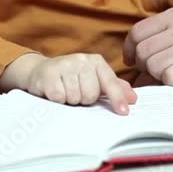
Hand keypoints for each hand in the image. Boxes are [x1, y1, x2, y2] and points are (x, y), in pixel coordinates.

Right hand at [8, 53, 136, 114]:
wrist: (40, 71)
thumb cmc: (71, 79)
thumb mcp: (93, 80)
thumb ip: (114, 88)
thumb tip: (133, 98)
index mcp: (96, 61)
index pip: (110, 82)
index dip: (118, 98)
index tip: (124, 112)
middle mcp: (81, 59)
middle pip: (91, 94)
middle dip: (84, 100)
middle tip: (77, 93)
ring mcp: (64, 65)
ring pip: (75, 97)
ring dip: (70, 100)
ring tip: (65, 92)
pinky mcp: (48, 74)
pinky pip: (59, 97)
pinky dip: (57, 100)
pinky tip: (54, 92)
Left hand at [123, 4, 172, 85]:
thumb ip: (172, 29)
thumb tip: (143, 48)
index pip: (138, 31)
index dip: (130, 49)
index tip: (133, 60)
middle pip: (143, 52)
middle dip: (144, 67)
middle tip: (157, 73)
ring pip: (154, 66)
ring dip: (159, 77)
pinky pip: (171, 79)